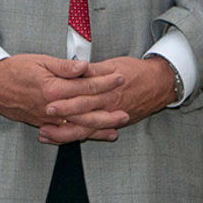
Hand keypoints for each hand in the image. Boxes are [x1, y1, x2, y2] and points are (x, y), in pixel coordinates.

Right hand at [0, 54, 126, 143]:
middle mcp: (52, 108)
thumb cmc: (14, 69)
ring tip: (116, 128)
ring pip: (77, 127)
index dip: (105, 82)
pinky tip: (91, 136)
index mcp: (53, 89)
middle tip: (126, 111)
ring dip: (98, 129)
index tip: (120, 77)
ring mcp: (47, 119)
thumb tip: (85, 66)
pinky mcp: (42, 125)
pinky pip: (65, 134)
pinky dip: (80, 136)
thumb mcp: (40, 61)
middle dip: (108, 112)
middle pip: (86, 112)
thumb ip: (64, 67)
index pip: (86, 86)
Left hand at [37, 56, 176, 144]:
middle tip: (43, 118)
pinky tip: (63, 138)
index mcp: (107, 89)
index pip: (83, 95)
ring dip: (65, 133)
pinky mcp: (112, 123)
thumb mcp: (114, 64)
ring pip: (85, 129)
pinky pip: (92, 133)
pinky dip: (78, 137)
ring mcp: (110, 117)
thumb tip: (77, 68)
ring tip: (46, 134)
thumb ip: (94, 69)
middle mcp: (108, 106)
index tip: (49, 98)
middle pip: (82, 114)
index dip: (66, 98)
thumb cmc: (137, 72)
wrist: (159, 84)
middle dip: (61, 118)